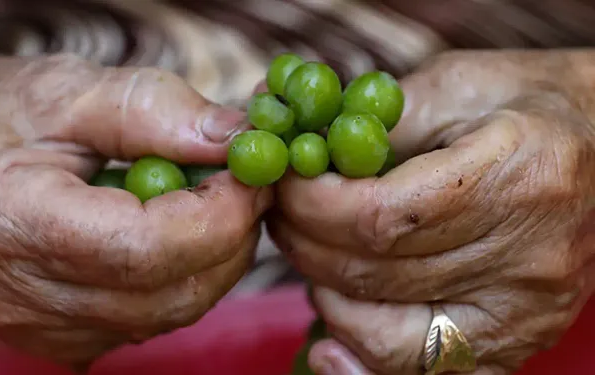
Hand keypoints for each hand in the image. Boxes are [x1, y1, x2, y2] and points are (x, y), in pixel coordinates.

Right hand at [0, 54, 271, 368]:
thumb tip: (238, 139)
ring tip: (212, 203)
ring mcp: (40, 328)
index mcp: (10, 220)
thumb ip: (155, 110)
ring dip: (214, 259)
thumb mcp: (70, 91)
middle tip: (247, 186)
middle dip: (231, 238)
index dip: (218, 215)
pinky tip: (177, 234)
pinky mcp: (61, 338)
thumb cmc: (1, 116)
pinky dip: (185, 278)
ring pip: (170, 314)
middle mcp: (19, 294)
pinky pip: (152, 320)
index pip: (142, 249)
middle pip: (168, 293)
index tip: (252, 175)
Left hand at [267, 50, 594, 373]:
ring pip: (391, 334)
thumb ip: (380, 123)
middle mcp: (528, 255)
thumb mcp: (455, 85)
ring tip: (311, 255)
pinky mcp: (518, 337)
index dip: (312, 207)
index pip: (381, 218)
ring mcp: (526, 309)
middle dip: (305, 245)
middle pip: (377, 275)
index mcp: (515, 175)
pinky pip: (429, 370)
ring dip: (327, 296)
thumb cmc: (527, 104)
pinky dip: (367, 359)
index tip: (285, 186)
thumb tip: (308, 156)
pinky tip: (333, 341)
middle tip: (282, 214)